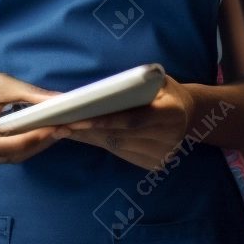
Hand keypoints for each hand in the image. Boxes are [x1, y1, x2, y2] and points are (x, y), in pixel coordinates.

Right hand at [0, 71, 59, 163]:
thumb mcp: (1, 83)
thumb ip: (29, 93)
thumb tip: (60, 100)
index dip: (23, 141)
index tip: (49, 128)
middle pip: (7, 154)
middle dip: (38, 143)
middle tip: (64, 128)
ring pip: (10, 159)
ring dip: (37, 147)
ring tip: (59, 131)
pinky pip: (8, 157)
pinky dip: (28, 148)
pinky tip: (44, 136)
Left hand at [51, 76, 196, 169]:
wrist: (189, 114)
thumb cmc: (166, 90)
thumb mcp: (157, 78)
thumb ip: (137, 83)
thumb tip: (106, 90)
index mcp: (171, 114)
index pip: (131, 120)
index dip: (103, 120)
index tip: (74, 119)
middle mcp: (168, 138)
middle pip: (119, 135)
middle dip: (85, 129)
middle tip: (55, 123)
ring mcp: (161, 155)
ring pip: (116, 146)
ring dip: (87, 137)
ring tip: (60, 127)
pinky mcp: (153, 164)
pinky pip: (120, 152)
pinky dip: (99, 142)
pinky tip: (81, 134)